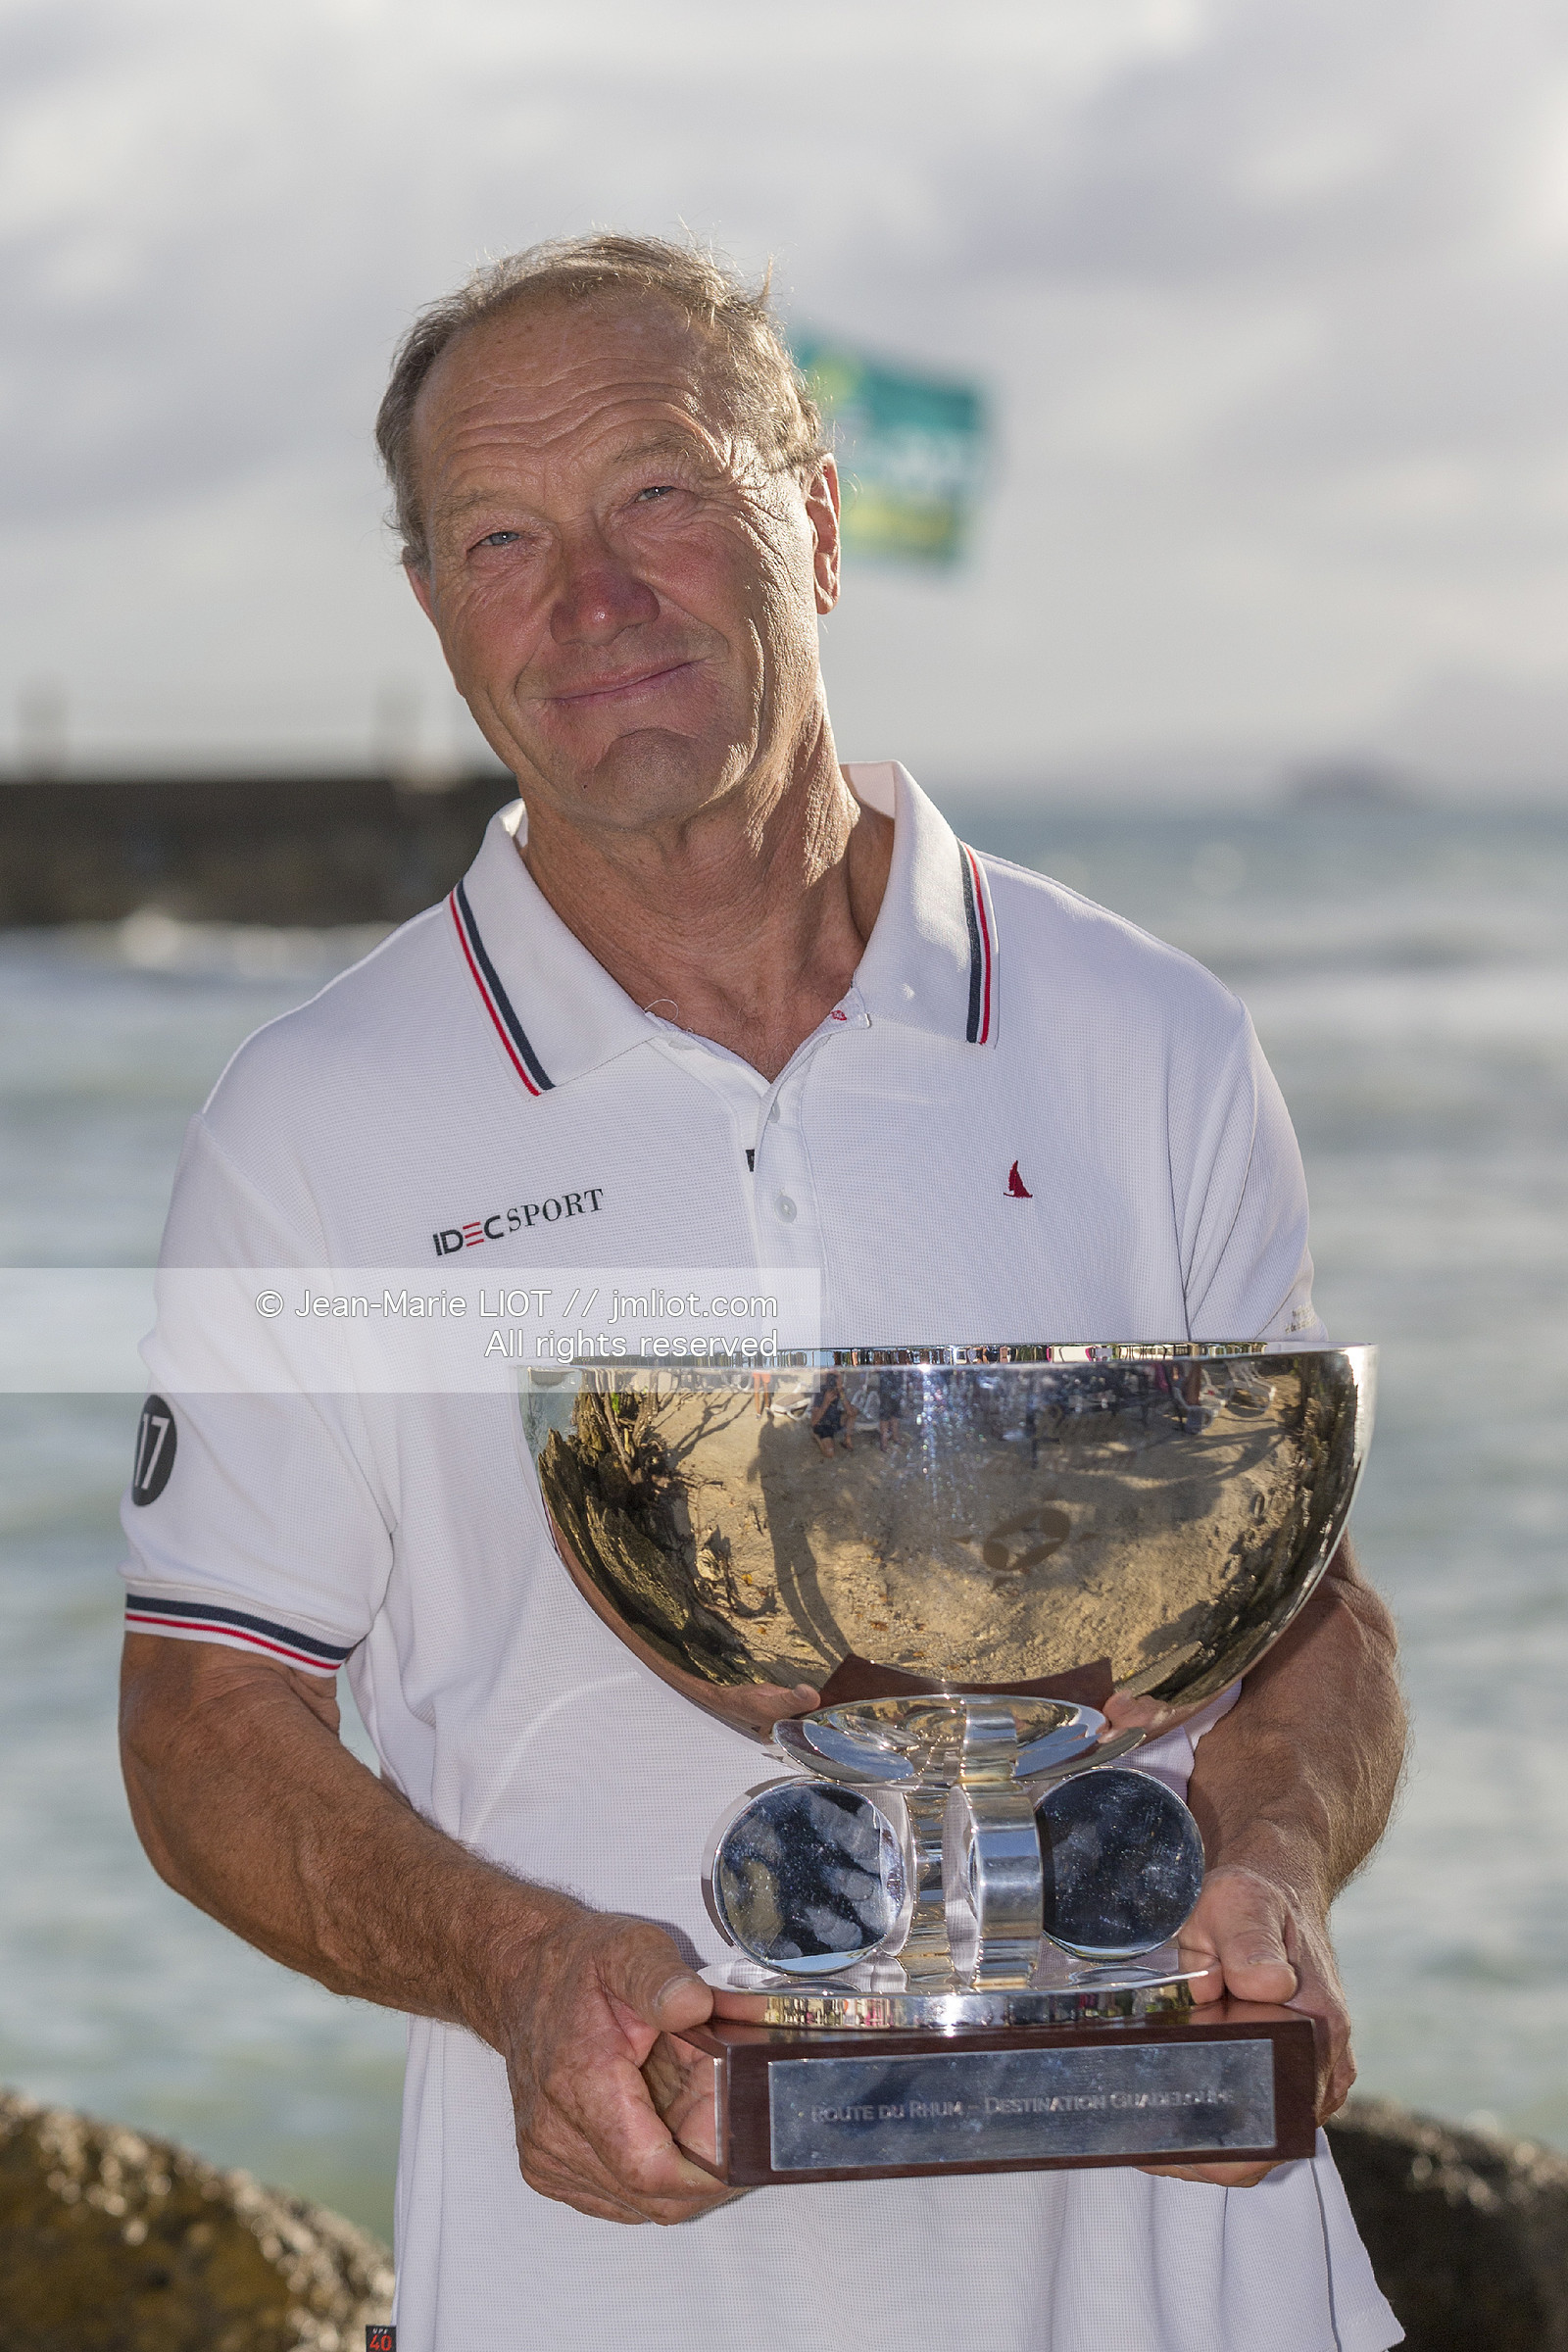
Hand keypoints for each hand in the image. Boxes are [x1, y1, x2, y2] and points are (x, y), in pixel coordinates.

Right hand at [500, 1904, 734, 2223]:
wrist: (522, 1979)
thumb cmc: (576, 1968)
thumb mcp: (629, 1950)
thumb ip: (664, 1979)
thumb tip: (696, 2004)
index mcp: (579, 2082)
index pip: (650, 2171)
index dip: (709, 2172)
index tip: (744, 2143)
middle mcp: (555, 2134)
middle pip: (655, 2196)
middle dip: (704, 2162)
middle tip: (726, 2105)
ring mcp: (549, 2158)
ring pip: (642, 2204)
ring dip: (679, 2166)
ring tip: (689, 2102)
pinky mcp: (550, 2171)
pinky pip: (621, 2199)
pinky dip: (652, 2170)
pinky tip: (660, 2120)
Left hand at [1138, 1863, 1350, 2187]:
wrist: (1272, 1891)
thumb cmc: (1255, 1900)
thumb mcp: (1241, 1903)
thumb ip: (1248, 1942)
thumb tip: (1263, 1985)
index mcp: (1316, 2030)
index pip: (1276, 2124)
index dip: (1219, 2144)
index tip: (1162, 2133)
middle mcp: (1319, 2066)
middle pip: (1258, 2145)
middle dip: (1197, 2145)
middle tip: (1136, 2127)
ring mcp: (1304, 2076)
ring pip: (1250, 2137)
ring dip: (1199, 2132)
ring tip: (1141, 2117)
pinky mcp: (1284, 2074)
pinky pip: (1247, 2115)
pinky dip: (1207, 2117)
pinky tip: (1164, 2101)